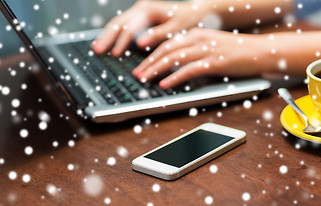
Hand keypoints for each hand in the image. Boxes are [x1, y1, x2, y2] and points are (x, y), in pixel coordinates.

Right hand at [91, 0, 210, 55]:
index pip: (130, 27)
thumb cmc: (188, 19)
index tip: (115, 54)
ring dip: (107, 35)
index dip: (121, 41)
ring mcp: (139, 10)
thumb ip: (157, 35)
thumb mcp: (175, 28)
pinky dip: (114, 34)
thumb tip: (140, 44)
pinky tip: (107, 42)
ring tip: (96, 47)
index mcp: (148, 9)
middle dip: (107, 37)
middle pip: (118, 22)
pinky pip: (123, 24)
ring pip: (118, 22)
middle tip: (97, 50)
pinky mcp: (139, 16)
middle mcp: (141, 7)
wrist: (195, 10)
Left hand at [133, 28, 269, 88]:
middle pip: (166, 50)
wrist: (259, 50)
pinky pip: (189, 70)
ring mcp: (206, 50)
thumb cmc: (236, 50)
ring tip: (144, 79)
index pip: (167, 44)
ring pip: (174, 58)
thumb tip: (177, 64)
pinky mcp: (214, 62)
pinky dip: (174, 77)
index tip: (141, 65)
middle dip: (148, 63)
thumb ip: (194, 51)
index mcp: (196, 34)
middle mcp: (198, 39)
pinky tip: (165, 84)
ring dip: (156, 69)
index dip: (151, 55)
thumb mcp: (211, 45)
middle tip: (137, 73)